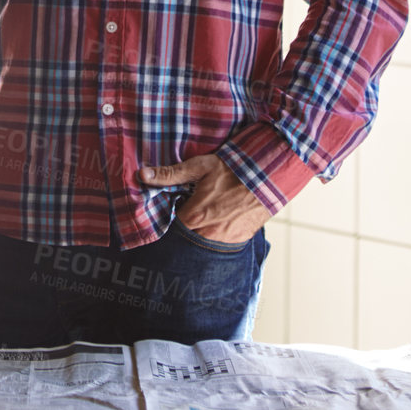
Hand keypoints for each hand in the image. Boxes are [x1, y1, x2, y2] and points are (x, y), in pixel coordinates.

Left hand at [138, 153, 270, 244]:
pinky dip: (216, 233)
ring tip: (207, 211)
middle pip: (185, 235)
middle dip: (184, 224)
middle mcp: (207, 234)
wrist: (268, 178)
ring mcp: (223, 240)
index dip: (170, 214)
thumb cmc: (232, 169)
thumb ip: (170, 174)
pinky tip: (220, 217)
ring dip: (200, 230)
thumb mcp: (199, 166)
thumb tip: (142, 175)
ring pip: (201, 241)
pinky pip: (219, 242)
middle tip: (190, 207)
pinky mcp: (237, 241)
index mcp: (194, 217)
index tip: (174, 205)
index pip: (170, 225)